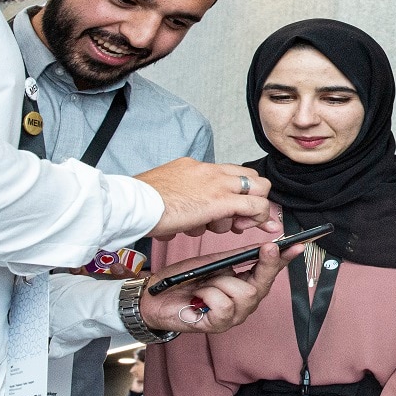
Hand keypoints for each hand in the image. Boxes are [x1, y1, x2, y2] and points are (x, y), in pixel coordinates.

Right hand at [135, 159, 282, 238]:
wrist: (136, 204)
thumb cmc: (142, 202)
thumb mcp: (166, 191)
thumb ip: (181, 196)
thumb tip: (185, 210)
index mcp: (196, 167)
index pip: (230, 172)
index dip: (239, 191)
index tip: (235, 209)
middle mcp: (210, 171)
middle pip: (251, 177)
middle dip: (252, 198)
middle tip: (238, 219)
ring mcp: (218, 184)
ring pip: (257, 190)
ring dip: (243, 215)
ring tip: (219, 227)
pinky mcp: (221, 201)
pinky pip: (255, 206)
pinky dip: (259, 218)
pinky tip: (251, 228)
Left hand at [140, 242, 301, 333]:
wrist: (156, 296)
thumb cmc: (186, 280)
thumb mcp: (215, 262)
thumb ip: (240, 256)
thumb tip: (266, 243)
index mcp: (245, 284)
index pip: (270, 271)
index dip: (285, 259)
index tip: (297, 244)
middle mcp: (244, 302)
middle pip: (264, 284)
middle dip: (266, 263)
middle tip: (268, 247)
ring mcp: (233, 316)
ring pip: (245, 294)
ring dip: (223, 282)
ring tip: (206, 281)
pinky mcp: (218, 325)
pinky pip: (224, 305)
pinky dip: (209, 294)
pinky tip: (198, 295)